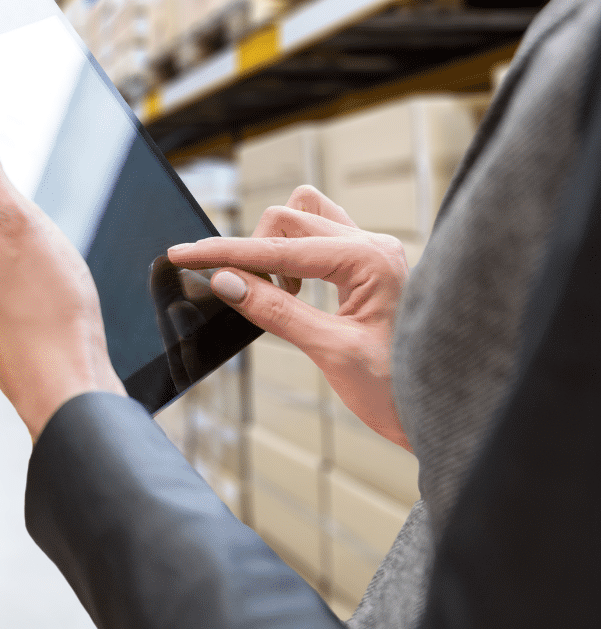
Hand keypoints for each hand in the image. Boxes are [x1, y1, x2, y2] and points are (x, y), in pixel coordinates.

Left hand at [0, 100, 126, 438]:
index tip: (33, 225)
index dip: (17, 193)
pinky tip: (51, 302)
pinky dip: (38, 282)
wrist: (64, 385)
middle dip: (28, 224)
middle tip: (47, 258)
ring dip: (37, 255)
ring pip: (9, 246)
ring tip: (51, 284)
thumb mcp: (14, 215)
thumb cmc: (48, 305)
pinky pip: (15, 278)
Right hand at [167, 185, 411, 449]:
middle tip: (241, 295)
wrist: (447, 411)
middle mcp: (374, 245)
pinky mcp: (369, 267)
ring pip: (304, 218)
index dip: (224, 253)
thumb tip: (226, 281)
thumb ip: (275, 311)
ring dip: (275, 246)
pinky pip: (320, 237)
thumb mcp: (331, 352)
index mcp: (370, 260)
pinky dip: (293, 254)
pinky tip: (292, 290)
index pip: (278, 249)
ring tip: (275, 293)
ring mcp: (374, 253)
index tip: (181, 254)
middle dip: (252, 252)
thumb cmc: (401, 389)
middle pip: (287, 220)